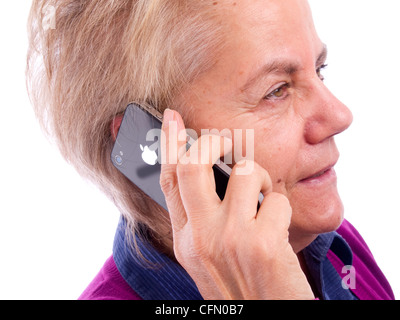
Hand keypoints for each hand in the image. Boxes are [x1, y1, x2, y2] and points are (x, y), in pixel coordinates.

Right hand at [160, 109, 313, 299]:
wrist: (264, 319)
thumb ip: (200, 216)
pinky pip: (277, 198)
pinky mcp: (263, 244)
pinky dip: (282, 207)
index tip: (172, 118)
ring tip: (262, 199)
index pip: (169, 180)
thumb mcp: (207, 255)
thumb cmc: (239, 285)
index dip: (169, 144)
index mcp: (185, 239)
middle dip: (211, 141)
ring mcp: (230, 239)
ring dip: (261, 179)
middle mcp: (201, 237)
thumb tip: (204, 172)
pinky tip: (279, 228)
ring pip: (245, 172)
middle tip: (224, 143)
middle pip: (194, 164)